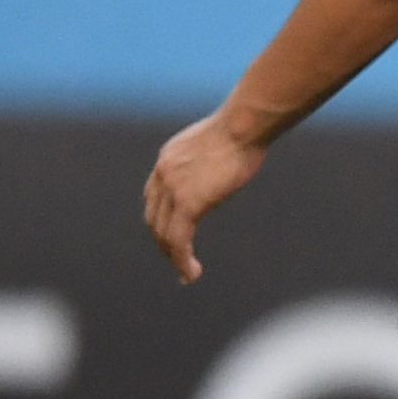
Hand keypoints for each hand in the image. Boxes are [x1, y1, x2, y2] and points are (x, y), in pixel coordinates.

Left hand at [144, 113, 268, 283]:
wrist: (242, 126)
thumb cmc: (243, 128)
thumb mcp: (217, 142)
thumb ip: (210, 158)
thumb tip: (226, 159)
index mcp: (168, 159)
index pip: (154, 197)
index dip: (161, 218)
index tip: (172, 232)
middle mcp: (162, 174)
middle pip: (154, 218)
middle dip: (163, 241)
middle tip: (177, 259)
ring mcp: (172, 190)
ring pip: (164, 233)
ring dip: (173, 256)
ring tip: (186, 272)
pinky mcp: (187, 203)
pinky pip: (178, 239)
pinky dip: (181, 259)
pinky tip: (191, 272)